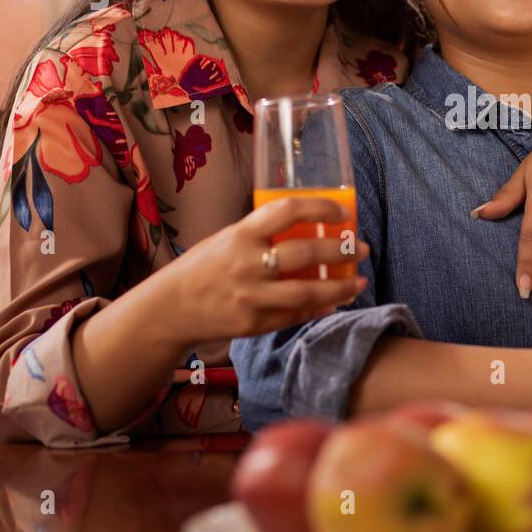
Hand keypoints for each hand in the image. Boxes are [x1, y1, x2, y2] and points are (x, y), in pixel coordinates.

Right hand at [158, 196, 368, 343]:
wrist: (169, 308)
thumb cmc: (204, 267)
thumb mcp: (228, 239)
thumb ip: (263, 235)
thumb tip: (310, 229)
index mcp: (241, 235)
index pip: (287, 210)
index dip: (320, 207)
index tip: (342, 212)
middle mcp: (247, 264)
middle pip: (306, 253)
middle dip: (342, 250)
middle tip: (362, 248)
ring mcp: (251, 297)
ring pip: (308, 291)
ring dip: (340, 286)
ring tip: (359, 281)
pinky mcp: (254, 324)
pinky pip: (295, 315)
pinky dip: (320, 308)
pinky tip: (335, 302)